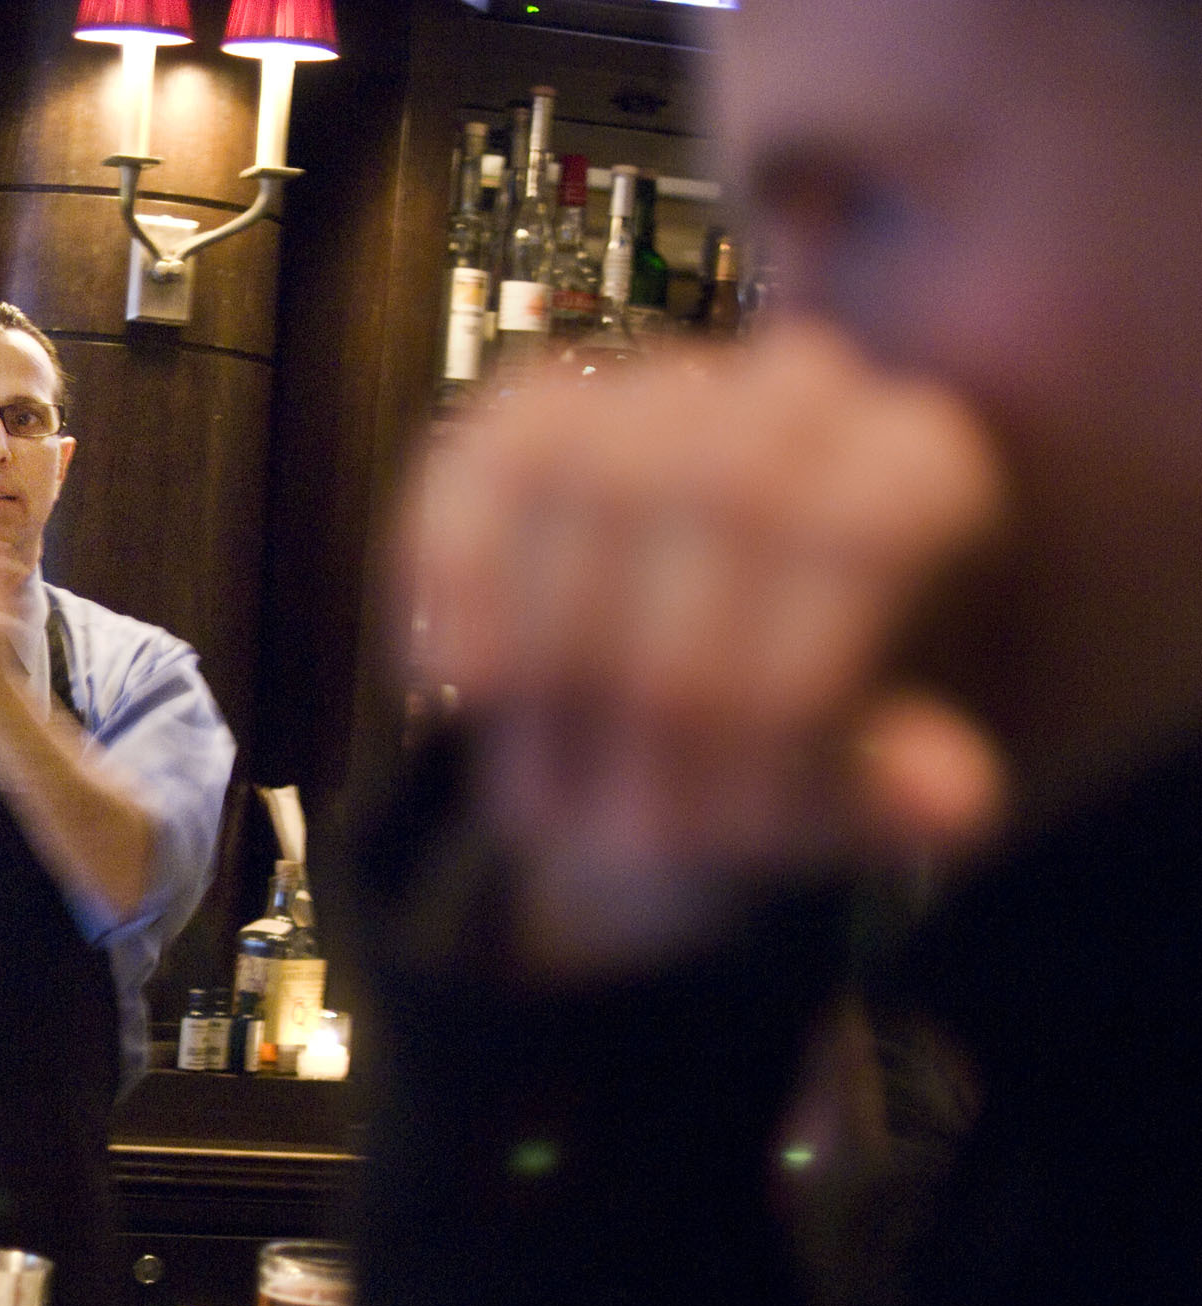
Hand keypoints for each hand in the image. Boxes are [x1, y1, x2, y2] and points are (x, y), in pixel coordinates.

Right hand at [401, 321, 1009, 973]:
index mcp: (924, 469)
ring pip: (592, 465)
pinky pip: (478, 455)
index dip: (787, 685)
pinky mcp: (539, 407)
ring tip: (551, 775)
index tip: (729, 823)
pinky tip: (449, 677)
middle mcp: (804, 395)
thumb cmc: (794, 752)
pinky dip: (453, 567)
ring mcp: (666, 386)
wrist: (700, 714)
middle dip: (665, 680)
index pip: (864, 528)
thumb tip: (950, 801)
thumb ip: (891, 795)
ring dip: (557, 643)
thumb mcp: (861, 793)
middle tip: (628, 818)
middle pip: (723, 489)